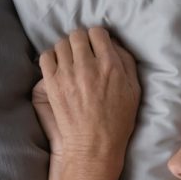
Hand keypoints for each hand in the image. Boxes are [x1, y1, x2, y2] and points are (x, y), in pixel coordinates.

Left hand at [38, 27, 140, 172]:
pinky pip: (46, 57)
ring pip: (61, 44)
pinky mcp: (51, 84)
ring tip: (70, 62)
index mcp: (110, 66)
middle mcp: (88, 66)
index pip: (97, 32)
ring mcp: (67, 74)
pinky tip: (58, 68)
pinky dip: (51, 58)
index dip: (97, 37)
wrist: (94, 146)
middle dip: (81, 41)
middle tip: (83, 54)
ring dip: (66, 50)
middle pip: (77, 35)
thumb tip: (113, 43)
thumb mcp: (134, 91)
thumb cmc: (118, 121)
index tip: (97, 46)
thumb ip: (126, 62)